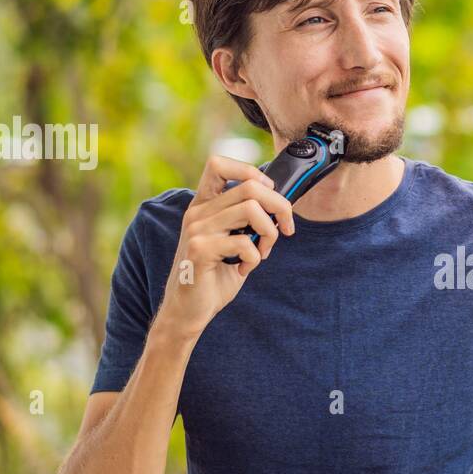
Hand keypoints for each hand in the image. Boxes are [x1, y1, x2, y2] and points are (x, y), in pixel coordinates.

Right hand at [155, 154, 295, 341]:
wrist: (189, 310)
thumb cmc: (215, 275)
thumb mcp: (233, 239)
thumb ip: (248, 219)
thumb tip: (281, 203)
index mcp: (204, 204)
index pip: (218, 163)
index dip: (250, 171)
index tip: (269, 194)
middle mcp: (198, 212)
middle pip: (250, 186)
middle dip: (279, 206)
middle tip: (283, 230)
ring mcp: (197, 229)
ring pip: (251, 210)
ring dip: (269, 233)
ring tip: (262, 252)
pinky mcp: (200, 250)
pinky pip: (244, 243)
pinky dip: (254, 258)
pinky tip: (244, 269)